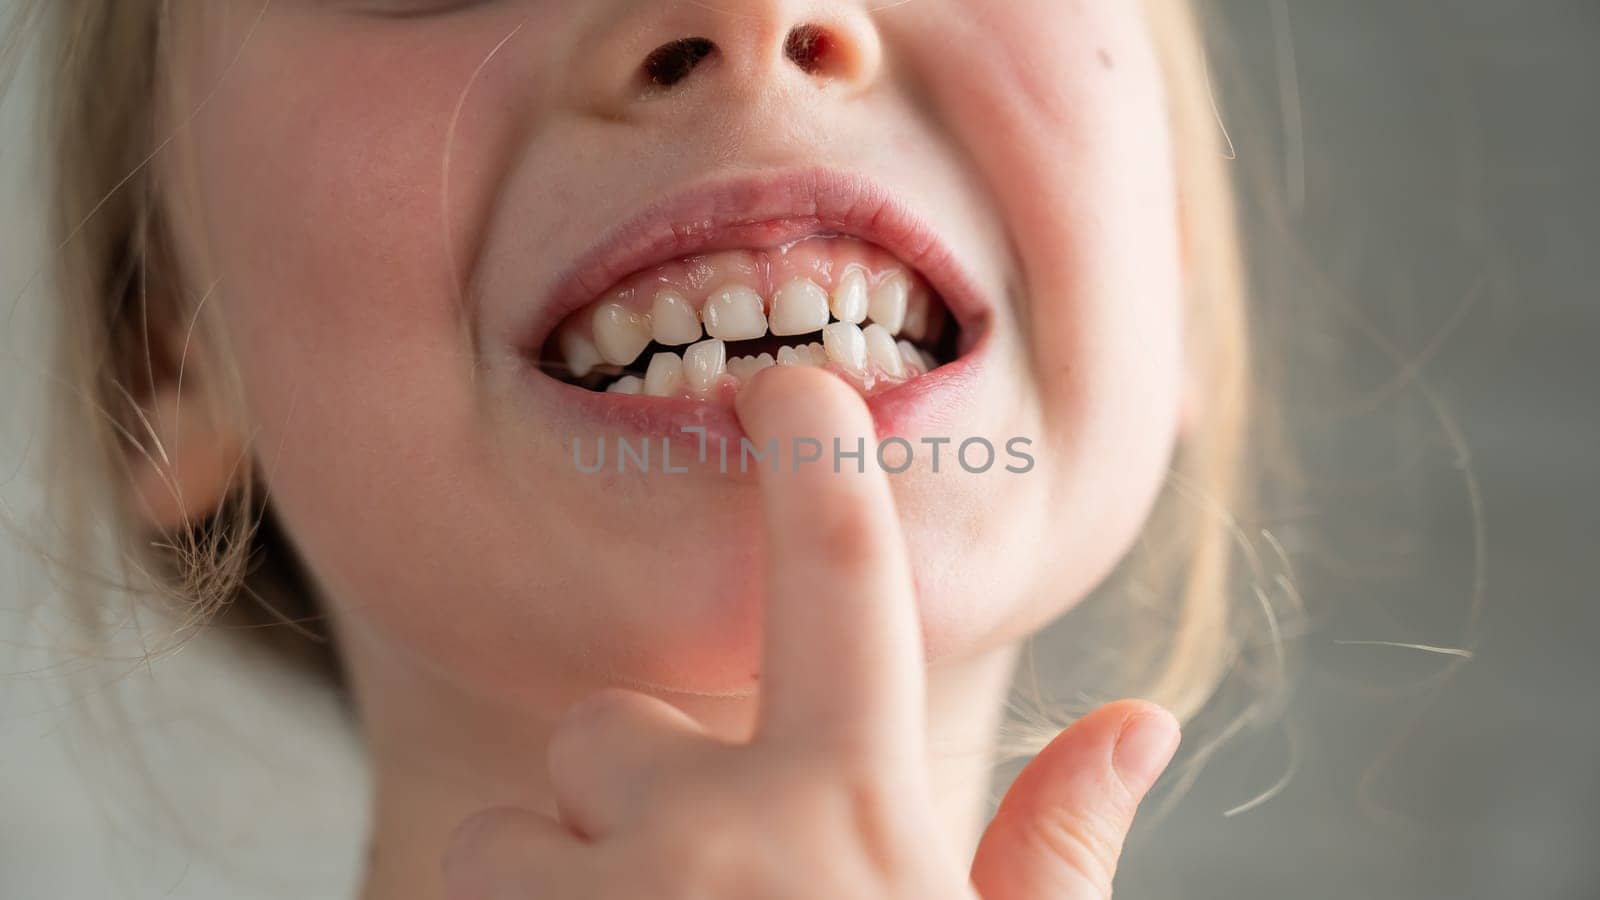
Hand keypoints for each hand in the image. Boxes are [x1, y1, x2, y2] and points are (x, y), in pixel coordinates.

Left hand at [443, 367, 1179, 898]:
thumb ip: (1059, 848)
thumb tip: (1147, 720)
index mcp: (853, 808)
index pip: (844, 574)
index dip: (821, 457)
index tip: (794, 381)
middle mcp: (713, 839)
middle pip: (605, 735)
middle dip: (639, 797)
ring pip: (507, 842)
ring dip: (559, 892)